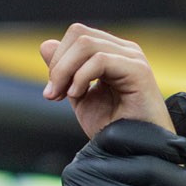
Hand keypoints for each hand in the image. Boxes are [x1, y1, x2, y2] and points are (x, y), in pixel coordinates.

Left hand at [41, 24, 170, 139]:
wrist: (135, 152)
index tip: (52, 92)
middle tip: (53, 94)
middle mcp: (124, 50)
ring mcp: (133, 58)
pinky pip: (100, 59)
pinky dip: (81, 76)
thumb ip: (64, 71)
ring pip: (86, 43)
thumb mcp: (78, 96)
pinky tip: (78, 95)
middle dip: (58, 64)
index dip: (57, 58)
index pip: (77, 35)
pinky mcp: (138, 70)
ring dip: (66, 71)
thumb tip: (46, 44)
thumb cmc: (113, 128)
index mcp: (112, 53)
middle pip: (78, 34)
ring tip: (65, 96)